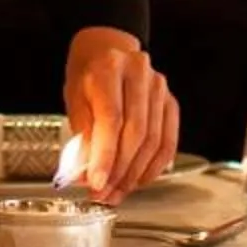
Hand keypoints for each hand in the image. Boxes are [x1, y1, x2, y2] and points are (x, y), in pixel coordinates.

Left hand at [64, 28, 179, 203]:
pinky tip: (139, 180)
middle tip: (104, 193)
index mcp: (109, 68)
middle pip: (135, 133)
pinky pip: (167, 142)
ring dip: (134, 174)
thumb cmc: (89, 77)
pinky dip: (154, 167)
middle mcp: (138, 73)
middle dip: (118, 171)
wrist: (107, 53)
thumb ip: (82, 136)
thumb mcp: (75, 100)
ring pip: (152, 141)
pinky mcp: (171, 101)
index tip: (96, 182)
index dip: (104, 155)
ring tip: (117, 192)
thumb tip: (85, 174)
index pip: (111, 118)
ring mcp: (159, 87)